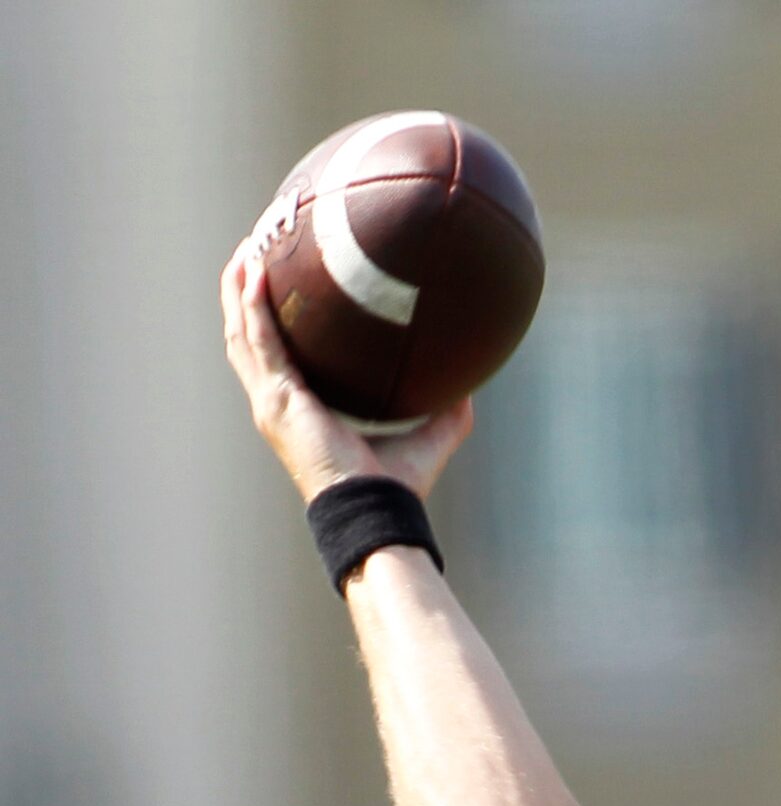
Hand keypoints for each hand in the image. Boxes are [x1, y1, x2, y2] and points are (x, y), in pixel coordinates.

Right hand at [219, 238, 472, 505]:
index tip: (282, 280)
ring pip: (241, 332)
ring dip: (239, 288)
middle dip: (245, 290)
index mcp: (301, 411)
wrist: (378, 514)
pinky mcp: (277, 401)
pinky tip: (257, 271)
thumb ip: (448, 409)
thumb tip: (473, 382)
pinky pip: (258, 341)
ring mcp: (272, 403)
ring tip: (248, 247)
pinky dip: (253, 306)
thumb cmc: (397, 489)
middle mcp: (278, 404)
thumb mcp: (430, 436)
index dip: (271, 318)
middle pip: (247, 335)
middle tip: (257, 247)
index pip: (276, 355)